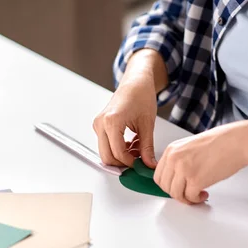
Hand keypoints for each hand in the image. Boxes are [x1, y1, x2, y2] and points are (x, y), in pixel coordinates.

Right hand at [93, 49, 167, 168]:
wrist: (135, 82)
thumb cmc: (141, 95)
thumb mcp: (147, 124)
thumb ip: (147, 147)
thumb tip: (149, 164)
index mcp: (112, 121)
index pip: (118, 152)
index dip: (131, 162)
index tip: (142, 164)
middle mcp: (101, 123)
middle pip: (107, 157)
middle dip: (123, 163)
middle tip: (139, 162)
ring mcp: (98, 125)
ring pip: (106, 152)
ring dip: (122, 156)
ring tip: (138, 149)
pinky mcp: (100, 126)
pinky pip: (106, 145)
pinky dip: (118, 149)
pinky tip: (132, 144)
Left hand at [154, 122, 247, 203]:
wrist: (237, 142)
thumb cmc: (221, 142)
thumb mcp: (191, 146)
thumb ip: (180, 160)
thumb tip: (176, 178)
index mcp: (172, 150)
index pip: (159, 175)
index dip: (168, 185)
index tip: (177, 188)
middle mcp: (175, 159)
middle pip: (165, 186)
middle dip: (176, 193)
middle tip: (187, 194)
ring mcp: (184, 169)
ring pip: (176, 194)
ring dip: (186, 198)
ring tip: (198, 194)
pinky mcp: (196, 180)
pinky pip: (190, 197)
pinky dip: (196, 199)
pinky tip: (204, 194)